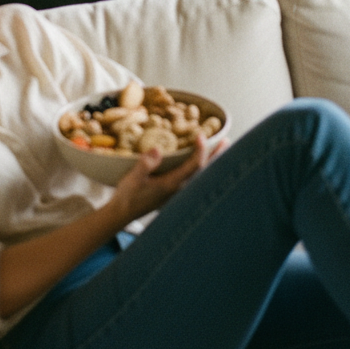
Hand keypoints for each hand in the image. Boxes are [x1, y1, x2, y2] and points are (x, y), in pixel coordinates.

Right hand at [110, 135, 224, 223]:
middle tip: (226, 141)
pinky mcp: (176, 194)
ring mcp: (179, 193)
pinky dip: (204, 169)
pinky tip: (206, 163)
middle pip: (204, 172)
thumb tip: (158, 149)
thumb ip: (146, 163)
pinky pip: (196, 179)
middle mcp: (179, 190)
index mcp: (171, 184)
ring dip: (213, 162)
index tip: (201, 135)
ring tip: (222, 148)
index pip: (192, 166)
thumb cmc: (128, 194)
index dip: (199, 150)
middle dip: (216, 156)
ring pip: (202, 176)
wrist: (123, 213)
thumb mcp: (133, 176)